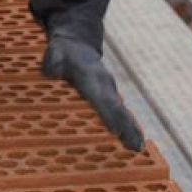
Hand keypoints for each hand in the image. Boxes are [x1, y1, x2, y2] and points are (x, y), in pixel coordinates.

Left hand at [42, 29, 143, 150]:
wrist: (77, 43)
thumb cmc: (62, 53)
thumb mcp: (54, 53)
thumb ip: (54, 62)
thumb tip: (53, 72)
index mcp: (91, 76)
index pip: (102, 97)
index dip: (109, 114)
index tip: (115, 130)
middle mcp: (104, 83)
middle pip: (117, 108)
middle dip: (126, 127)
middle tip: (135, 146)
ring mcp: (109, 89)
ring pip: (122, 111)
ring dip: (131, 129)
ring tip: (138, 148)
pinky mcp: (110, 94)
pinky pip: (120, 112)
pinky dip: (129, 125)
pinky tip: (134, 141)